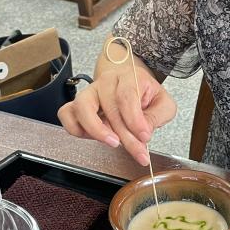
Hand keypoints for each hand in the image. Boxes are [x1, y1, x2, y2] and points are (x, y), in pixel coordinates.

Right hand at [58, 61, 175, 165]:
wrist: (128, 82)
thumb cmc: (145, 94)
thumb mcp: (163, 103)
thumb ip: (157, 116)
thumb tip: (143, 133)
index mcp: (129, 77)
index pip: (127, 96)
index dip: (135, 119)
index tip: (144, 136)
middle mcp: (106, 82)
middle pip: (110, 108)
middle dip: (125, 136)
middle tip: (138, 152)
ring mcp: (89, 92)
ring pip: (81, 107)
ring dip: (96, 130)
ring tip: (112, 143)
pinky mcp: (77, 104)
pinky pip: (66, 114)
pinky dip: (76, 129)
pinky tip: (93, 137)